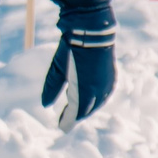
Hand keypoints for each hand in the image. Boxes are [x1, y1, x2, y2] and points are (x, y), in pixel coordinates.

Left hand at [41, 8, 115, 127]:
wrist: (92, 30)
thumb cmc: (71, 48)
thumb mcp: (58, 68)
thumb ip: (52, 88)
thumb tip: (45, 105)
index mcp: (85, 91)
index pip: (76, 113)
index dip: (68, 120)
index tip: (61, 127)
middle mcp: (99, 91)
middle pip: (87, 110)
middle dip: (77, 115)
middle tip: (66, 119)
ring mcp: (108, 83)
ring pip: (97, 103)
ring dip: (87, 107)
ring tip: (76, 109)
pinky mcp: (112, 76)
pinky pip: (104, 94)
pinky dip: (96, 99)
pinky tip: (90, 97)